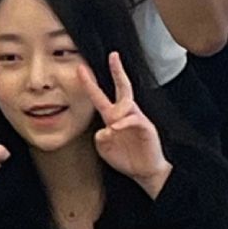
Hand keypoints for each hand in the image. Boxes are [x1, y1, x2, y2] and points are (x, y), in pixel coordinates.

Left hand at [80, 53, 169, 193]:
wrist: (144, 172)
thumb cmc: (126, 158)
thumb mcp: (105, 149)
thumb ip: (100, 139)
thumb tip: (104, 129)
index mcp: (112, 117)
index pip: (100, 96)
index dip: (90, 83)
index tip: (81, 69)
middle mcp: (125, 114)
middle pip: (122, 87)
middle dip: (117, 70)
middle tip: (113, 55)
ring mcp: (137, 119)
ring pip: (126, 104)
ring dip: (116, 113)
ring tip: (112, 126)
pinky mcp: (146, 127)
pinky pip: (134, 119)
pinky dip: (124, 123)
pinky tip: (116, 128)